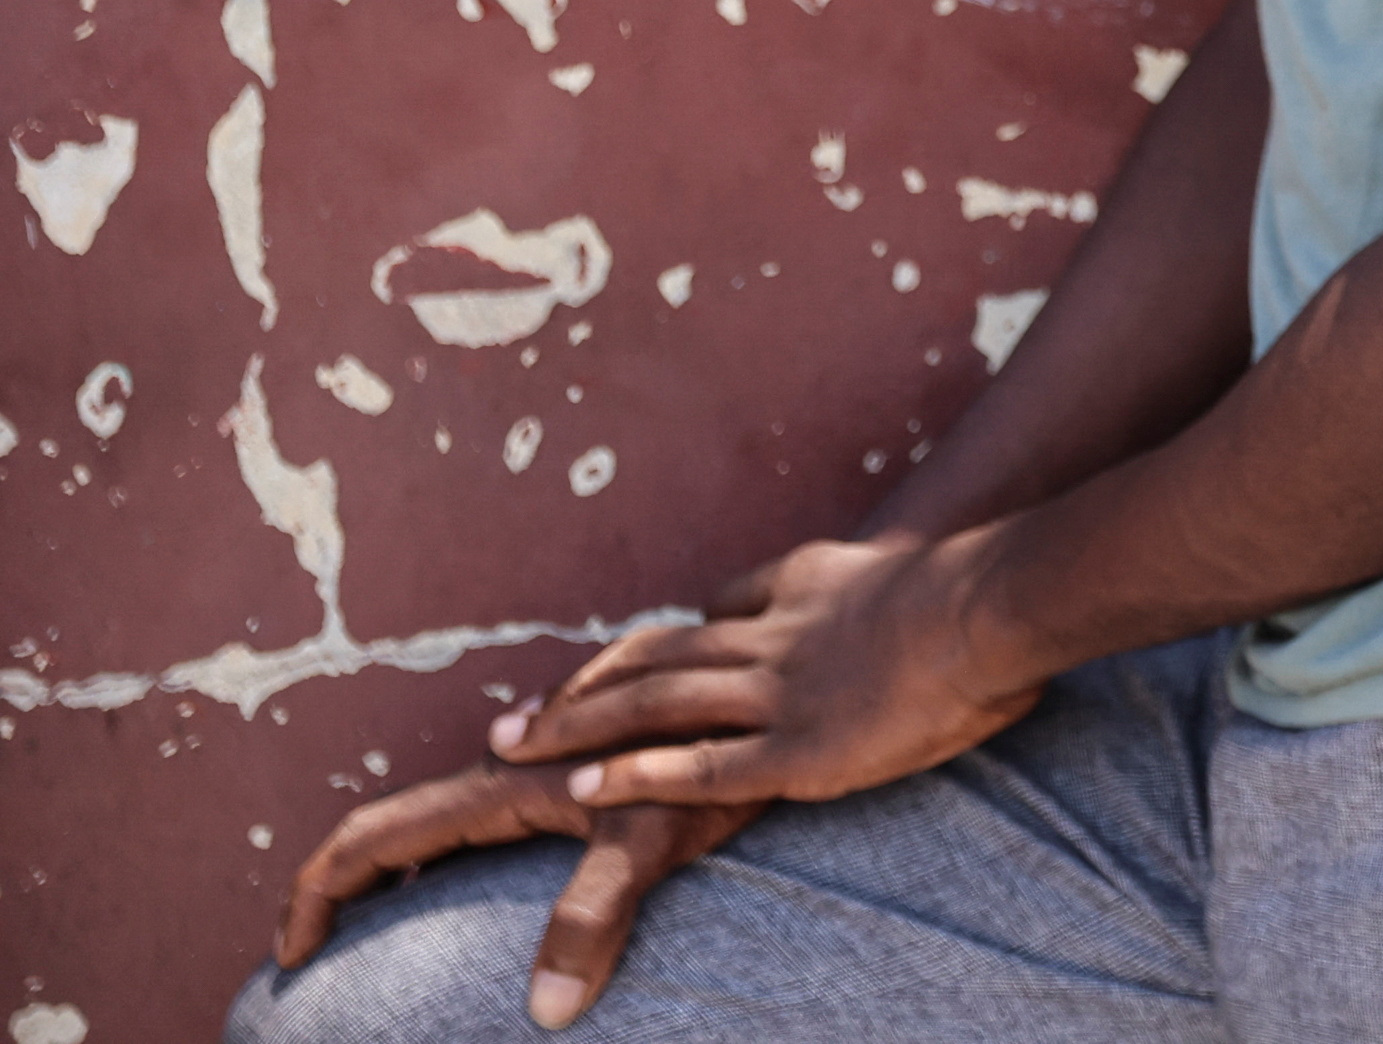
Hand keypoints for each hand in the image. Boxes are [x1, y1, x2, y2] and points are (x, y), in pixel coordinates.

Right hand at [274, 754, 758, 1030]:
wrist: (776, 686)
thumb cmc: (720, 753)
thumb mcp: (652, 835)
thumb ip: (593, 915)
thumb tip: (546, 1015)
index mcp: (501, 786)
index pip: (374, 838)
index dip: (318, 896)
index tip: (292, 959)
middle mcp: (511, 764)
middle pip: (400, 828)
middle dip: (350, 891)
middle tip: (328, 962)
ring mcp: (547, 757)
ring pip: (445, 816)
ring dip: (404, 871)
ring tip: (394, 931)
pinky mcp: (588, 753)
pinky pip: (494, 808)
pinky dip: (460, 852)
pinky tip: (490, 885)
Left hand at [492, 531, 1044, 819]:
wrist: (995, 604)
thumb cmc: (993, 588)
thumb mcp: (935, 560)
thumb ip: (911, 579)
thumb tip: (928, 580)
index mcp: (808, 585)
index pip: (717, 611)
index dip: (656, 643)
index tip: (613, 662)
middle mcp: (773, 636)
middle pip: (654, 660)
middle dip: (578, 690)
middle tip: (511, 717)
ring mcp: (777, 694)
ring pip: (653, 706)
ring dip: (575, 726)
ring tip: (513, 748)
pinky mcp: (795, 752)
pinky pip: (697, 767)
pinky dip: (634, 775)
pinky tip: (584, 789)